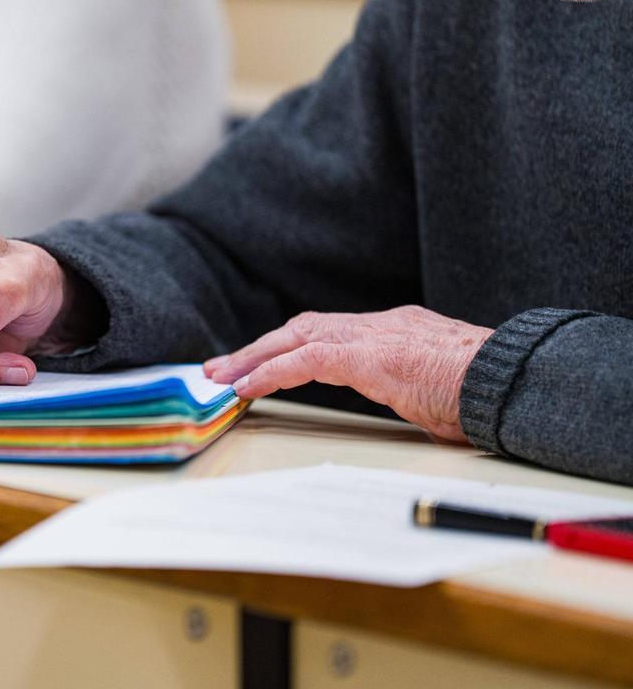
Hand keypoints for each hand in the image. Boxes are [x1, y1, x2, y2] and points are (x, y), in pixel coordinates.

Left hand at [204, 306, 493, 442]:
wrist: (514, 381)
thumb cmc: (486, 393)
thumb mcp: (439, 390)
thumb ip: (415, 391)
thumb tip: (419, 407)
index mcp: (394, 331)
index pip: (326, 331)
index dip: (287, 348)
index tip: (257, 366)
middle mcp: (377, 325)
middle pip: (301, 327)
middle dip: (257, 348)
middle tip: (220, 369)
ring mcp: (373, 336)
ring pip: (295, 337)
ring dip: (253, 358)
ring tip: (221, 378)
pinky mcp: (369, 355)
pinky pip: (305, 360)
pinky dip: (271, 373)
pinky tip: (246, 388)